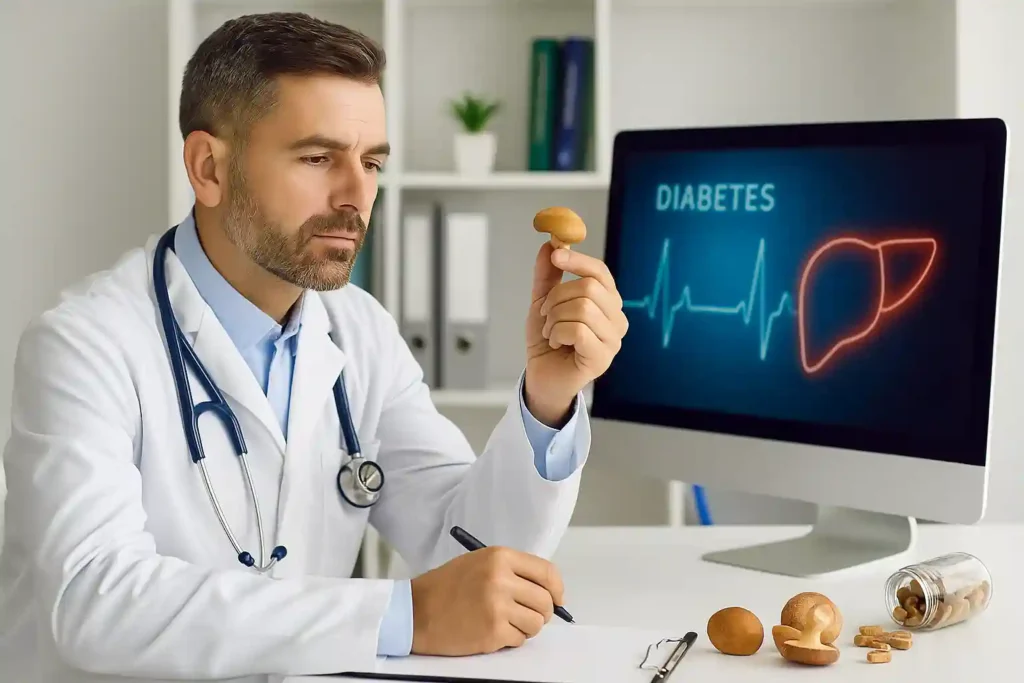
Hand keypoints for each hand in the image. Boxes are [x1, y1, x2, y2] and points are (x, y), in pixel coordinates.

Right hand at [409, 546, 564, 655]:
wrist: (416, 611)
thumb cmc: (446, 587)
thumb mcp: (479, 563)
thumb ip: (512, 571)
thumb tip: (546, 590)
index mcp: (500, 557)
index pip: (547, 572)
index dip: (557, 589)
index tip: (557, 599)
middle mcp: (501, 579)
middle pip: (545, 601)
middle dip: (542, 613)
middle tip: (528, 615)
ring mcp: (497, 607)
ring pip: (536, 623)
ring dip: (526, 628)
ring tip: (507, 623)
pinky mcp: (492, 632)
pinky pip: (519, 640)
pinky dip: (511, 640)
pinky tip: (492, 632)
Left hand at [524, 241, 628, 424]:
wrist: (541, 376)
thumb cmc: (548, 342)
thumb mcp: (543, 302)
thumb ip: (548, 275)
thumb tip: (550, 245)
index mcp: (607, 302)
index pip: (600, 272)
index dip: (577, 260)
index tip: (556, 255)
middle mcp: (617, 319)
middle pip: (589, 288)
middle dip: (557, 298)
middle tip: (546, 314)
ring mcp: (613, 340)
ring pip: (582, 308)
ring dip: (554, 319)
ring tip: (551, 332)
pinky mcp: (603, 358)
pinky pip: (578, 330)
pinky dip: (558, 333)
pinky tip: (557, 344)